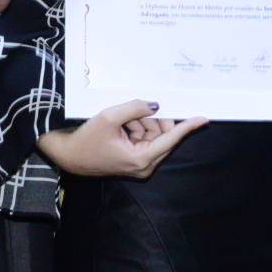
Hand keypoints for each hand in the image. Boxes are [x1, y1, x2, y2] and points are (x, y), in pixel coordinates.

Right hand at [37, 99, 206, 178]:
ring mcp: (140, 165)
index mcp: (141, 159)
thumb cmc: (85, 140)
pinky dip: (137, 129)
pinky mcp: (135, 161)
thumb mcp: (109, 118)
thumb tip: (155, 105)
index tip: (203, 118)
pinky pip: (145, 140)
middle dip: (154, 120)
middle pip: (164, 136)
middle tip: (137, 111)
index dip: (187, 127)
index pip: (171, 139)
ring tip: (123, 120)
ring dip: (143, 123)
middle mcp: (145, 166)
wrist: (68, 155)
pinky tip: (122, 126)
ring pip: (155, 136)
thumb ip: (135, 108)